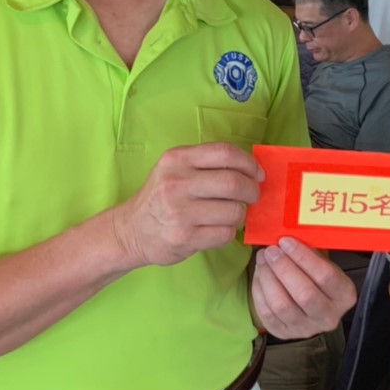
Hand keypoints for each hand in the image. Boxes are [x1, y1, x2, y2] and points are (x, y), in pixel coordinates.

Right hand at [113, 142, 262, 268]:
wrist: (131, 230)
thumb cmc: (160, 198)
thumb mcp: (174, 170)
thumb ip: (206, 165)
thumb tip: (251, 170)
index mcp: (177, 159)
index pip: (224, 152)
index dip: (248, 163)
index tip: (258, 174)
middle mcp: (176, 182)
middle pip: (233, 182)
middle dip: (251, 191)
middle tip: (253, 196)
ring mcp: (180, 212)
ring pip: (233, 211)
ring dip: (240, 215)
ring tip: (231, 215)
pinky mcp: (184, 237)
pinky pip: (225, 234)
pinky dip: (229, 232)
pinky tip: (218, 229)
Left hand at [252, 239, 356, 339]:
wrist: (310, 309)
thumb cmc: (316, 279)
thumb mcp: (323, 265)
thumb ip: (309, 255)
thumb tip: (285, 242)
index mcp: (344, 295)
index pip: (325, 276)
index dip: (302, 257)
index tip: (286, 242)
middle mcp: (328, 316)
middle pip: (304, 294)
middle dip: (283, 268)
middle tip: (271, 251)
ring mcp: (305, 328)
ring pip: (282, 305)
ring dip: (268, 278)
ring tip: (262, 260)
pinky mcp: (284, 334)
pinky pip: (267, 313)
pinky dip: (259, 290)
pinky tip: (259, 275)